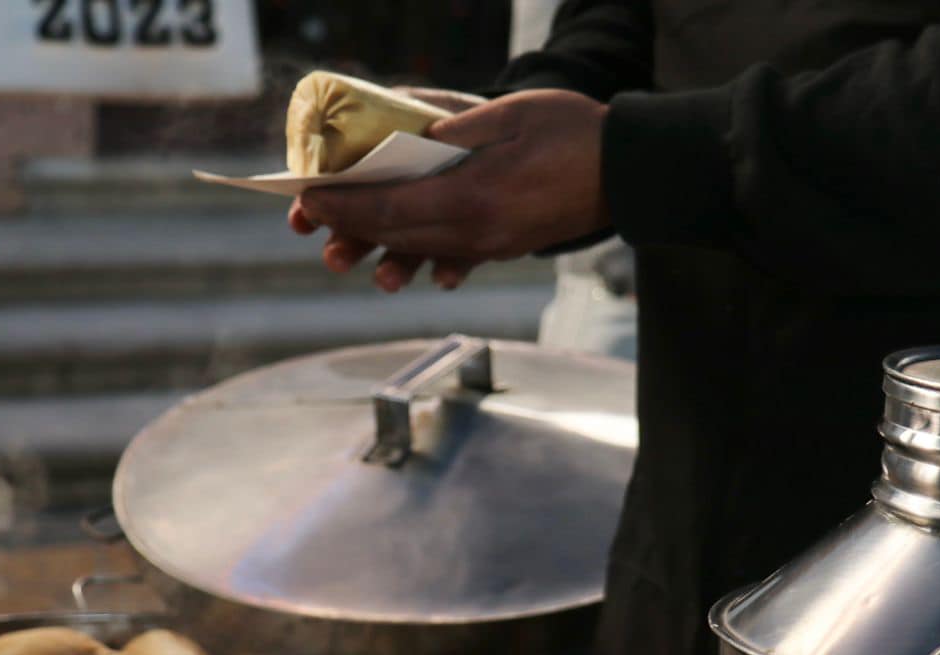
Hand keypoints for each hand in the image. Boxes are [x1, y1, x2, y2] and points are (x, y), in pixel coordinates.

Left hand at [289, 90, 608, 291]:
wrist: (630, 172)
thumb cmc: (575, 133)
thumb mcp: (511, 114)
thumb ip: (456, 128)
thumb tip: (408, 136)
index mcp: (473, 199)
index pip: (390, 210)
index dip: (343, 207)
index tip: (308, 199)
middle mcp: (477, 233)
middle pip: (396, 236)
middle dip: (348, 228)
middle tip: (310, 219)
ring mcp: (492, 245)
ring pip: (420, 252)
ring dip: (378, 248)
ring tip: (344, 245)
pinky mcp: (505, 247)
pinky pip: (452, 256)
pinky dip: (421, 254)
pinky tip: (402, 255)